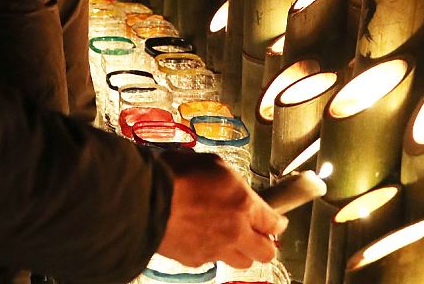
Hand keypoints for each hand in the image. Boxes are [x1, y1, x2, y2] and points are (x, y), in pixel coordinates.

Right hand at [157, 151, 287, 267]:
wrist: (145, 198)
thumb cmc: (176, 173)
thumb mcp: (213, 164)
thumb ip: (233, 182)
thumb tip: (239, 191)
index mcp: (243, 204)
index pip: (274, 222)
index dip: (278, 221)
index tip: (277, 220)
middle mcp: (235, 232)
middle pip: (266, 252)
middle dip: (265, 242)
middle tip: (258, 231)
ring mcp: (216, 250)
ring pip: (242, 261)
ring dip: (242, 250)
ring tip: (231, 235)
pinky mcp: (196, 260)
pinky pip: (214, 260)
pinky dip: (214, 251)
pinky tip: (203, 236)